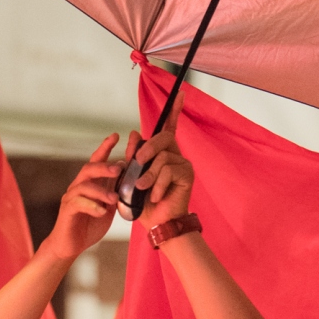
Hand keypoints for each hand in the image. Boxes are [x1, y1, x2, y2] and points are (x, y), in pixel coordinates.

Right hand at [45, 135, 120, 262]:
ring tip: (114, 198)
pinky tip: (102, 212)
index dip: (105, 147)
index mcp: (91, 183)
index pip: (97, 160)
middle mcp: (79, 186)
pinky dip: (92, 206)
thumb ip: (117, 192)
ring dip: (101, 190)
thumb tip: (133, 177)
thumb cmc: (89, 225)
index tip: (116, 135)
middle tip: (119, 168)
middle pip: (89, 168)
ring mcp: (72, 197)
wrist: (70, 246)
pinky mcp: (68, 210)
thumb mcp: (109, 207)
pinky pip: (78, 203)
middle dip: (104, 166)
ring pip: (84, 185)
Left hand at [126, 89, 194, 231]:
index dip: (175, 110)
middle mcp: (175, 155)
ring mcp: (183, 164)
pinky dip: (157, 185)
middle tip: (137, 163)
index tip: (181, 94)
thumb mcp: (130, 177)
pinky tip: (155, 196)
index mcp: (162, 153)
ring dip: (148, 175)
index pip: (169, 127)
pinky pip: (168, 170)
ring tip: (143, 190)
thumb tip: (133, 133)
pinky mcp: (188, 175)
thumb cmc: (143, 203)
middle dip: (146, 149)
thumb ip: (132, 156)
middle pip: (163, 137)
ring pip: (162, 157)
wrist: (156, 224)